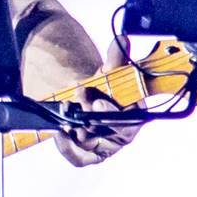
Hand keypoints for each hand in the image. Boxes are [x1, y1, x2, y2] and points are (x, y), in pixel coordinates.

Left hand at [53, 41, 140, 166]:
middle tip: (77, 101)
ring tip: (65, 114)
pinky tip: (59, 132)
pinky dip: (67, 147)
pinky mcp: (89, 154)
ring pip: (92, 144)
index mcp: (136, 115)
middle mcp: (123, 134)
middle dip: (91, 116)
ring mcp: (106, 146)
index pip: (132, 120)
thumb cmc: (102, 88)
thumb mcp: (108, 71)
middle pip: (110, 132)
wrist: (84, 99)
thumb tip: (122, 38)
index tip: (97, 100)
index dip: (113, 111)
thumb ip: (116, 57)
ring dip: (76, 129)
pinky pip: (79, 157)